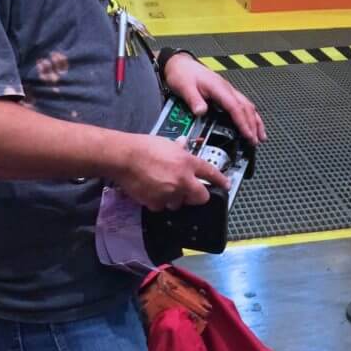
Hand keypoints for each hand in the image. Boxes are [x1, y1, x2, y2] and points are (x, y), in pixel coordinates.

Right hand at [114, 134, 230, 212]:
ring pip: (179, 204)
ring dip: (176, 199)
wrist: (124, 158)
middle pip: (200, 197)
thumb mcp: (167, 143)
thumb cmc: (144, 147)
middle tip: (192, 191)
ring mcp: (170, 193)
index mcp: (188, 163)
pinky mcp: (155, 202)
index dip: (221, 180)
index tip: (226, 185)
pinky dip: (159, 202)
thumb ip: (179, 148)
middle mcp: (183, 180)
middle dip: (198, 196)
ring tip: (167, 189)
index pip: (210, 173)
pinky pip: (161, 207)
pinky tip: (153, 193)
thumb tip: (184, 144)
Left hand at [163, 54, 266, 144]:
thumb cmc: (183, 74)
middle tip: (256, 140)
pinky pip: (243, 104)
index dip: (243, 122)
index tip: (248, 134)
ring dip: (255, 121)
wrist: (181, 64)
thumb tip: (201, 112)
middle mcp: (227, 89)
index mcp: (219, 88)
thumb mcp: (185, 87)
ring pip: (248, 106)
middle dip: (253, 125)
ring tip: (260, 135)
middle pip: (246, 108)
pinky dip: (250, 115)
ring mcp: (229, 90)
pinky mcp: (227, 93)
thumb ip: (194, 100)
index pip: (235, 107)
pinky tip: (252, 121)